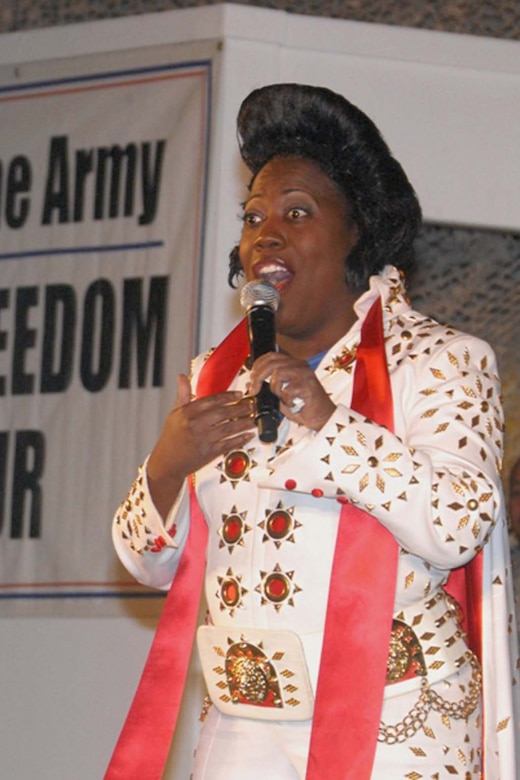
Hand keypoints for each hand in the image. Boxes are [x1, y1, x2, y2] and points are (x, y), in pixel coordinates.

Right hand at [147, 374, 255, 516]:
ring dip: (243, 423)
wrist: (167, 462)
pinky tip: (248, 435)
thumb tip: (182, 377)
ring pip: (228, 429)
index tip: (238, 394)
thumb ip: (182, 394)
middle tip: (251, 405)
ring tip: (253, 419)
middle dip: (240, 408)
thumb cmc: (171, 437)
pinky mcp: (209, 453)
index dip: (227, 396)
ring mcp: (203, 440)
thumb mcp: (174, 413)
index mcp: (187, 413)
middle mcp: (195, 425)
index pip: (211, 401)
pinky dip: (240, 440)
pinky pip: (228, 444)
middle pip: (222, 413)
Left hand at [248, 352, 335, 431]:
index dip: (258, 365)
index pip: (271, 356)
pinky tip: (293, 404)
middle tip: (254, 391)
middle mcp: (300, 365)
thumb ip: (268, 387)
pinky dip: (286, 400)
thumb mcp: (281, 394)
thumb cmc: (303, 406)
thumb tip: (251, 383)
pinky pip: (287, 390)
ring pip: (278, 374)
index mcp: (293, 364)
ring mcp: (305, 374)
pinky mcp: (308, 385)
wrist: (322, 417)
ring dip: (275, 390)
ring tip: (283, 399)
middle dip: (258, 377)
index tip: (252, 378)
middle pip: (271, 363)